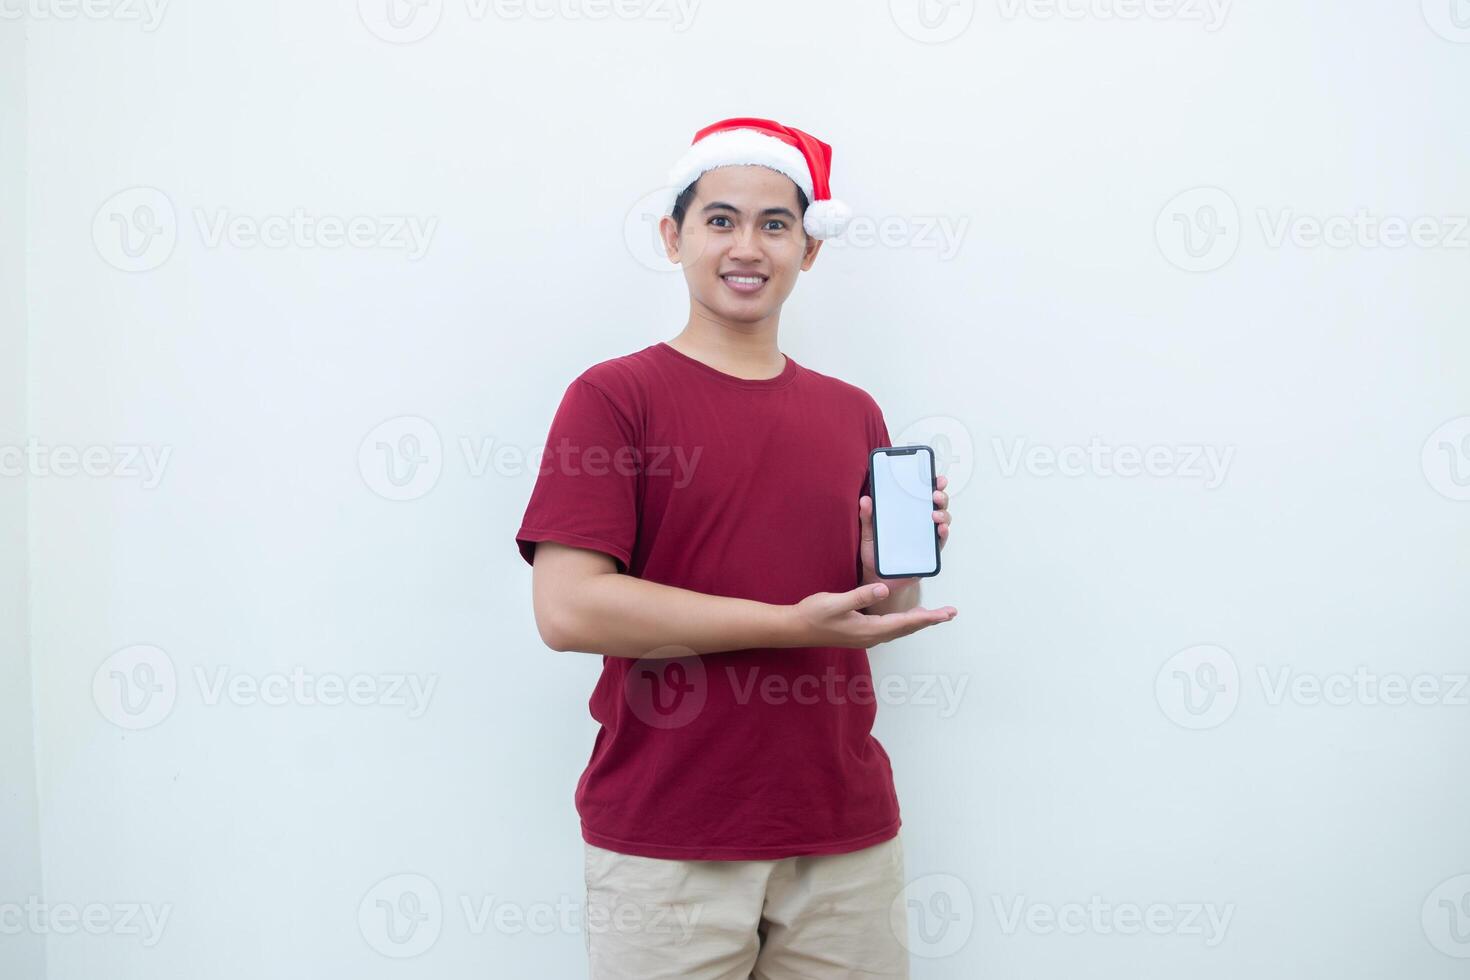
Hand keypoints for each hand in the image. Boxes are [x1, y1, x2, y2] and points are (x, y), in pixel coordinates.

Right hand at [788, 582, 955, 649]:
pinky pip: (889, 629)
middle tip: (950, 613)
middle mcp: (871, 636)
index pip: (907, 622)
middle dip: (929, 620)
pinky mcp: (859, 634)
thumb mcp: (836, 602)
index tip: (948, 613)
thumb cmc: (813, 614)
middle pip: (907, 628)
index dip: (930, 617)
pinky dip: (903, 623)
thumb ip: (860, 595)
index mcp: (870, 629)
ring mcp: (865, 637)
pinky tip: (904, 618)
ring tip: (933, 615)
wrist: (794, 629)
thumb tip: (884, 588)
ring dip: (917, 622)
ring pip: (899, 630)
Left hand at [859, 474, 951, 589]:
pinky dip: (943, 533)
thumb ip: (867, 518)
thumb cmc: (875, 555)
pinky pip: (940, 541)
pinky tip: (941, 529)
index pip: (921, 495)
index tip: (935, 477)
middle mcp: (920, 523)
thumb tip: (865, 499)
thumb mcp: (869, 534)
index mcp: (907, 514)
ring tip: (935, 514)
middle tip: (935, 494)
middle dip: (940, 496)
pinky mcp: (929, 553)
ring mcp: (926, 537)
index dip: (931, 484)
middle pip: (936, 504)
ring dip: (943, 514)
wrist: (878, 579)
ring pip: (942, 520)